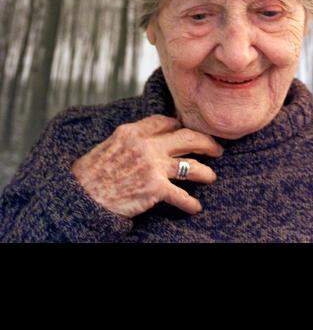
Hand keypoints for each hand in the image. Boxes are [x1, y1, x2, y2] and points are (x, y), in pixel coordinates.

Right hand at [70, 114, 223, 217]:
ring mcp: (153, 167)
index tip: (185, 131)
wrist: (79, 198)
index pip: (165, 122)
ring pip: (192, 166)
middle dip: (207, 142)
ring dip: (206, 173)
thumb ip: (129, 141)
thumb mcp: (107, 146)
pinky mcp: (156, 188)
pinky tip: (195, 207)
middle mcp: (146, 146)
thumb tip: (145, 140)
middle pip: (188, 138)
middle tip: (216, 149)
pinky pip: (182, 196)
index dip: (179, 126)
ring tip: (211, 177)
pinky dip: (191, 204)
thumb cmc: (88, 175)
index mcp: (132, 132)